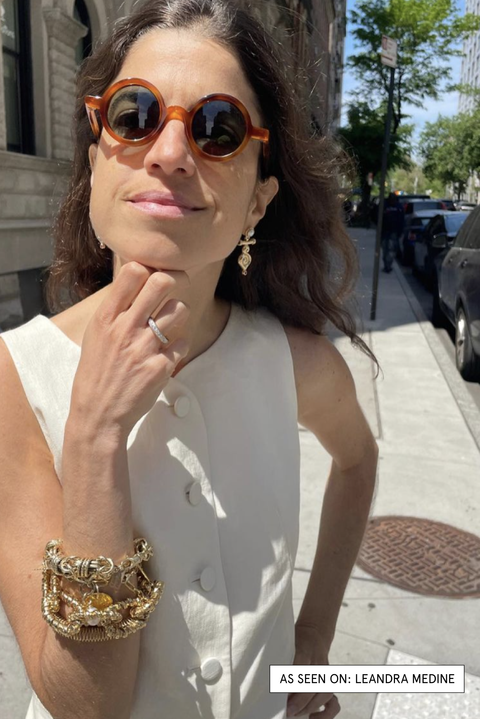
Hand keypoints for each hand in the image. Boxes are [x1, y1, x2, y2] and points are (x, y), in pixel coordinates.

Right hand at [70, 262, 190, 438]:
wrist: (98, 415)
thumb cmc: (97, 372)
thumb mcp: (95, 336)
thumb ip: (116, 310)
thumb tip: (140, 281)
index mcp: (106, 318)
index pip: (133, 272)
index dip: (149, 269)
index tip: (153, 276)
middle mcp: (125, 328)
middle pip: (162, 282)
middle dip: (176, 278)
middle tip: (178, 283)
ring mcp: (145, 347)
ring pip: (179, 309)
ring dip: (179, 313)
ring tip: (170, 324)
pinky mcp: (161, 367)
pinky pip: (183, 343)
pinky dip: (179, 347)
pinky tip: (167, 355)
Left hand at [286, 623, 339, 717]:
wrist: (315, 633)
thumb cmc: (296, 641)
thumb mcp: (287, 642)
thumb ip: (281, 658)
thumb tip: (267, 679)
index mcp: (305, 649)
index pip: (299, 668)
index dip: (291, 683)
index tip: (280, 694)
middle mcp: (318, 661)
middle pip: (312, 683)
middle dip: (300, 701)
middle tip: (287, 711)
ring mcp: (326, 673)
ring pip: (324, 693)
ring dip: (309, 707)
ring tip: (295, 714)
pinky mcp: (329, 683)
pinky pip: (334, 702)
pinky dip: (326, 713)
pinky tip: (313, 717)